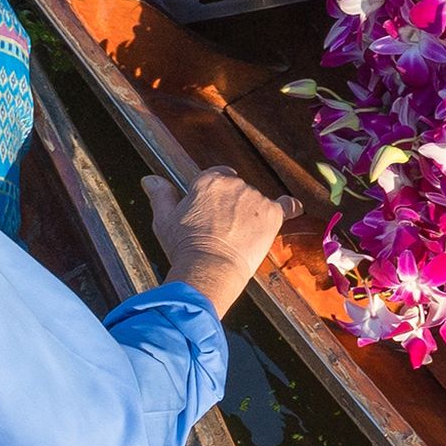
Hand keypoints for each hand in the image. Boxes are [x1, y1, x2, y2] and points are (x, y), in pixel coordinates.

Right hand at [143, 166, 293, 313]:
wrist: (209, 268)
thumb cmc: (184, 246)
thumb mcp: (164, 219)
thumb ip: (160, 195)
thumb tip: (149, 179)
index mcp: (208, 180)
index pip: (217, 177)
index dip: (215, 196)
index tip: (212, 213)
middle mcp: (234, 184)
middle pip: (238, 189)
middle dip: (233, 205)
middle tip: (223, 230)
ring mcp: (255, 199)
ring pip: (256, 202)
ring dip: (251, 214)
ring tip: (239, 238)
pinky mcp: (273, 215)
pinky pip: (286, 207)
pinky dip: (290, 208)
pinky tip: (295, 209)